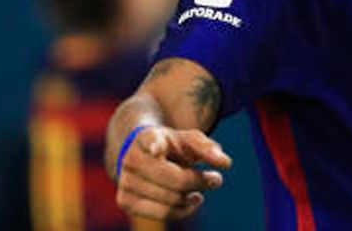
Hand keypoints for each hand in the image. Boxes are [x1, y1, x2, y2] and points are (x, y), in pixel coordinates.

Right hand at [115, 126, 231, 220]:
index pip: (150, 140)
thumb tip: (226, 163)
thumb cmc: (171, 146)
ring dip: (192, 198)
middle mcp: (131, 158)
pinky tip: (191, 201)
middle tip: (216, 179)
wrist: (141, 155)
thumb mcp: (189, 140)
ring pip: (170, 200)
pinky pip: (161, 214)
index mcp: (146, 136)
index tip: (158, 149)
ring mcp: (125, 181)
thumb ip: (207, 148)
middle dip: (200, 182)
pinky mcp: (125, 201)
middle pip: (176, 180)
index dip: (154, 145)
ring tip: (200, 192)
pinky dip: (182, 211)